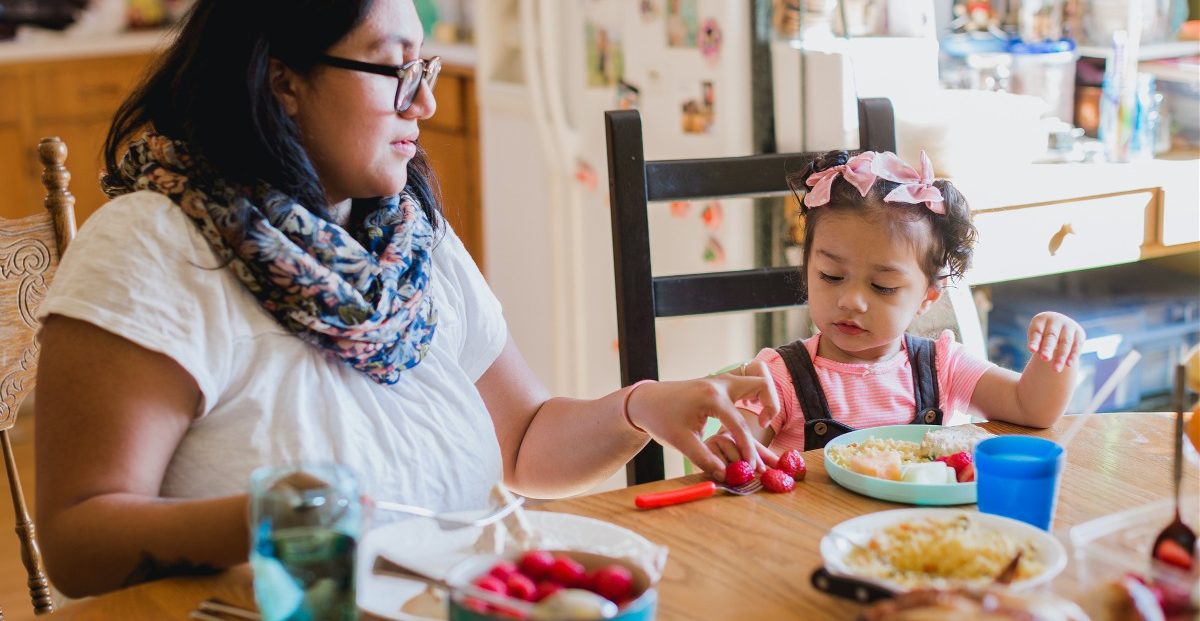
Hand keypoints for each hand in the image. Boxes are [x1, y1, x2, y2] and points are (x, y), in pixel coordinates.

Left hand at [627, 360, 779, 480]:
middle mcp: (720, 384)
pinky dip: (755, 393)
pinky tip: (750, 410)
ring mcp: (720, 380)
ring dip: (765, 396)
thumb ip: (705, 459)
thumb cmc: (660, 420)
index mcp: (712, 398)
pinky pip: (746, 382)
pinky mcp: (718, 382)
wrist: (645, 401)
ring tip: (762, 418)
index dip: (748, 449)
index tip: (752, 467)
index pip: (740, 425)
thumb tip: (725, 476)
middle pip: (762, 385)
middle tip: (765, 426)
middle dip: (772, 406)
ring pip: (756, 378)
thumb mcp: (681, 442)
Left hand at [1027, 312, 1084, 372]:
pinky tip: (1069, 365)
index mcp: (1042, 319)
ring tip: (1055, 370)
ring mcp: (1069, 325)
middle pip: (1051, 336)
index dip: (1034, 341)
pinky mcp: (1079, 333)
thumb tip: (1034, 350)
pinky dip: (1073, 355)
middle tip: (1044, 359)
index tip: (1031, 350)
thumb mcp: (1036, 337)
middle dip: (1048, 348)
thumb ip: (1035, 344)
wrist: (1059, 328)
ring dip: (1061, 356)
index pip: (1037, 331)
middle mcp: (1056, 320)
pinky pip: (1076, 346)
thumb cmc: (1042, 335)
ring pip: (1065, 342)